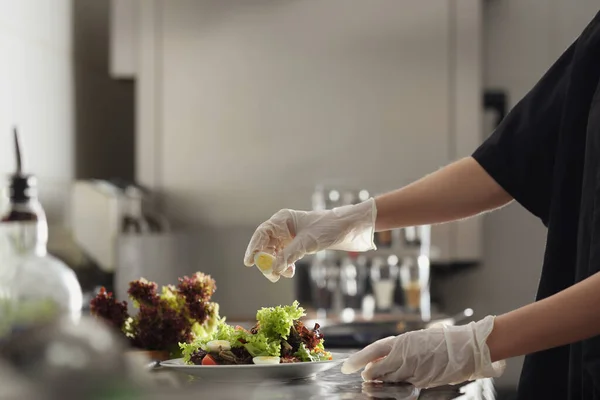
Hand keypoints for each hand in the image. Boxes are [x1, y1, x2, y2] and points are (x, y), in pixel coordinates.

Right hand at [243, 198, 376, 280]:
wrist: (349, 228)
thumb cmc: (328, 228)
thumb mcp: (307, 243)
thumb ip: (288, 256)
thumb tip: (272, 270)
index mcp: (282, 219)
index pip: (261, 234)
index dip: (253, 248)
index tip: (249, 263)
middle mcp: (283, 227)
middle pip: (266, 245)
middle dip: (267, 261)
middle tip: (271, 275)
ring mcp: (290, 236)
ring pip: (274, 253)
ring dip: (277, 265)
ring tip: (284, 274)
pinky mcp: (297, 244)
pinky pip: (284, 257)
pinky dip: (285, 265)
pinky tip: (290, 271)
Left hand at [340, 316, 505, 388]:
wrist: (465, 348)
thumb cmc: (440, 341)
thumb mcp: (415, 339)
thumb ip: (397, 348)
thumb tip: (379, 357)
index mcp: (401, 341)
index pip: (373, 351)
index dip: (358, 359)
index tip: (346, 367)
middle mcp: (404, 356)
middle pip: (378, 369)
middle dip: (370, 374)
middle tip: (364, 375)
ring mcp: (413, 370)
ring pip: (389, 380)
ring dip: (381, 381)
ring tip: (377, 378)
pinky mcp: (421, 381)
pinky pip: (403, 385)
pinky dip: (396, 384)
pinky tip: (395, 381)